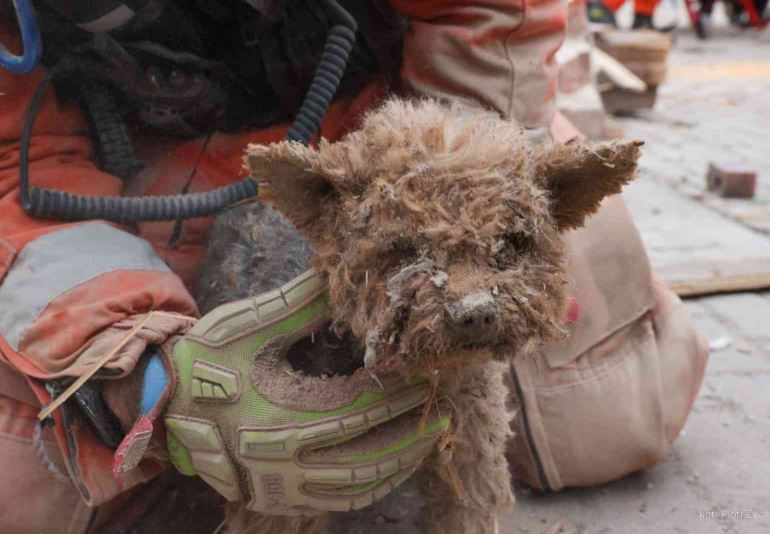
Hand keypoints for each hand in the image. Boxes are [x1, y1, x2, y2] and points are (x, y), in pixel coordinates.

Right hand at [162, 270, 448, 513]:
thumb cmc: (205, 363)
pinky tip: (391, 469)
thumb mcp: (248, 326)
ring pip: (357, 487)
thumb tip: (346, 279)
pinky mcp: (278, 499)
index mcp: (281, 418)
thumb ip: (302, 305)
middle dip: (412, 435)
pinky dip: (372, 487)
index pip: (358, 410)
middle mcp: (283, 463)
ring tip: (427, 442)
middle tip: (444, 416)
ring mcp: (281, 488)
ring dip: (399, 466)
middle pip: (368, 458)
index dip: (396, 394)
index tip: (425, 377)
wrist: (161, 407)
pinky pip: (338, 501)